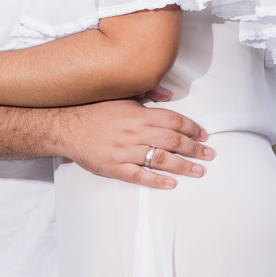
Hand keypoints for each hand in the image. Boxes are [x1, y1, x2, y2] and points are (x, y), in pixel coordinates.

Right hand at [55, 98, 212, 188]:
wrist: (66, 126)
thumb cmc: (94, 110)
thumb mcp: (121, 95)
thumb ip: (147, 93)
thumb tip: (169, 94)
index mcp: (138, 114)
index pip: (173, 121)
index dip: (192, 128)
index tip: (204, 135)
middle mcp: (135, 132)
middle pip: (172, 141)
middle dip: (194, 148)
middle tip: (209, 155)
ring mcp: (125, 151)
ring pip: (161, 159)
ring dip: (183, 166)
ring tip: (199, 171)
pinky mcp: (114, 167)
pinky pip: (140, 176)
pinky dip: (157, 180)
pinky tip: (171, 183)